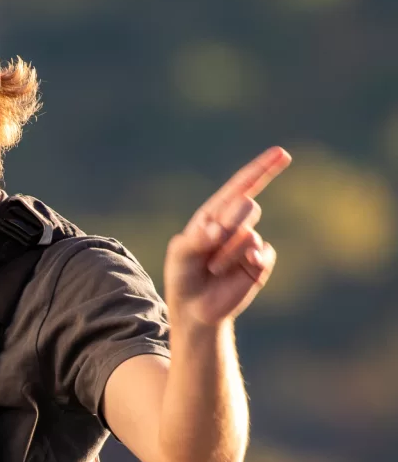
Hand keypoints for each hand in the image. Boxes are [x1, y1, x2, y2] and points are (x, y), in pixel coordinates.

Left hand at [164, 146, 289, 331]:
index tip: (281, 153)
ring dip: (227, 254)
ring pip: (249, 235)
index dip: (261, 169)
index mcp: (214, 214)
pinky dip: (250, 262)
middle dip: (228, 226)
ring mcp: (250, 242)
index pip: (240, 186)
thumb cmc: (184, 276)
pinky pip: (264, 254)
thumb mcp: (180, 256)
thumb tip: (218, 228)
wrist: (195, 308)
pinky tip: (240, 271)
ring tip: (213, 268)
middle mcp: (235, 224)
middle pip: (246, 206)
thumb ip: (196, 239)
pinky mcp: (261, 262)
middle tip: (210, 249)